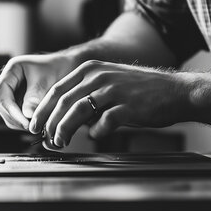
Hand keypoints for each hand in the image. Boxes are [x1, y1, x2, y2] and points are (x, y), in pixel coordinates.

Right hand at [0, 53, 79, 130]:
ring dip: (19, 123)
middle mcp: (9, 81)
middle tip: (32, 127)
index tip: (24, 121)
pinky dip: (24, 123)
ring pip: (7, 112)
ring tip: (37, 126)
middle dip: (14, 117)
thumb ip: (36, 97)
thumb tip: (27, 116)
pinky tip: (37, 124)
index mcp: (12, 69)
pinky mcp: (19, 102)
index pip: (1, 91)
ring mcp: (12, 92)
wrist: (70, 68)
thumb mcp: (48, 81)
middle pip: (1, 104)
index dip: (10, 108)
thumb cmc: (60, 69)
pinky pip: (15, 117)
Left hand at [30, 60, 189, 148]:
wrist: (175, 92)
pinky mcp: (127, 106)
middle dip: (50, 123)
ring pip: (78, 111)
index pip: (57, 89)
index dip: (43, 109)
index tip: (35, 125)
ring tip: (61, 142)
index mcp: (91, 69)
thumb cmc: (140, 91)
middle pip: (63, 101)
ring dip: (65, 129)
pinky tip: (97, 135)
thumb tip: (65, 118)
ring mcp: (113, 89)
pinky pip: (104, 122)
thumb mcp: (108, 83)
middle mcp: (99, 75)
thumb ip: (86, 95)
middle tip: (45, 138)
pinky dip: (96, 132)